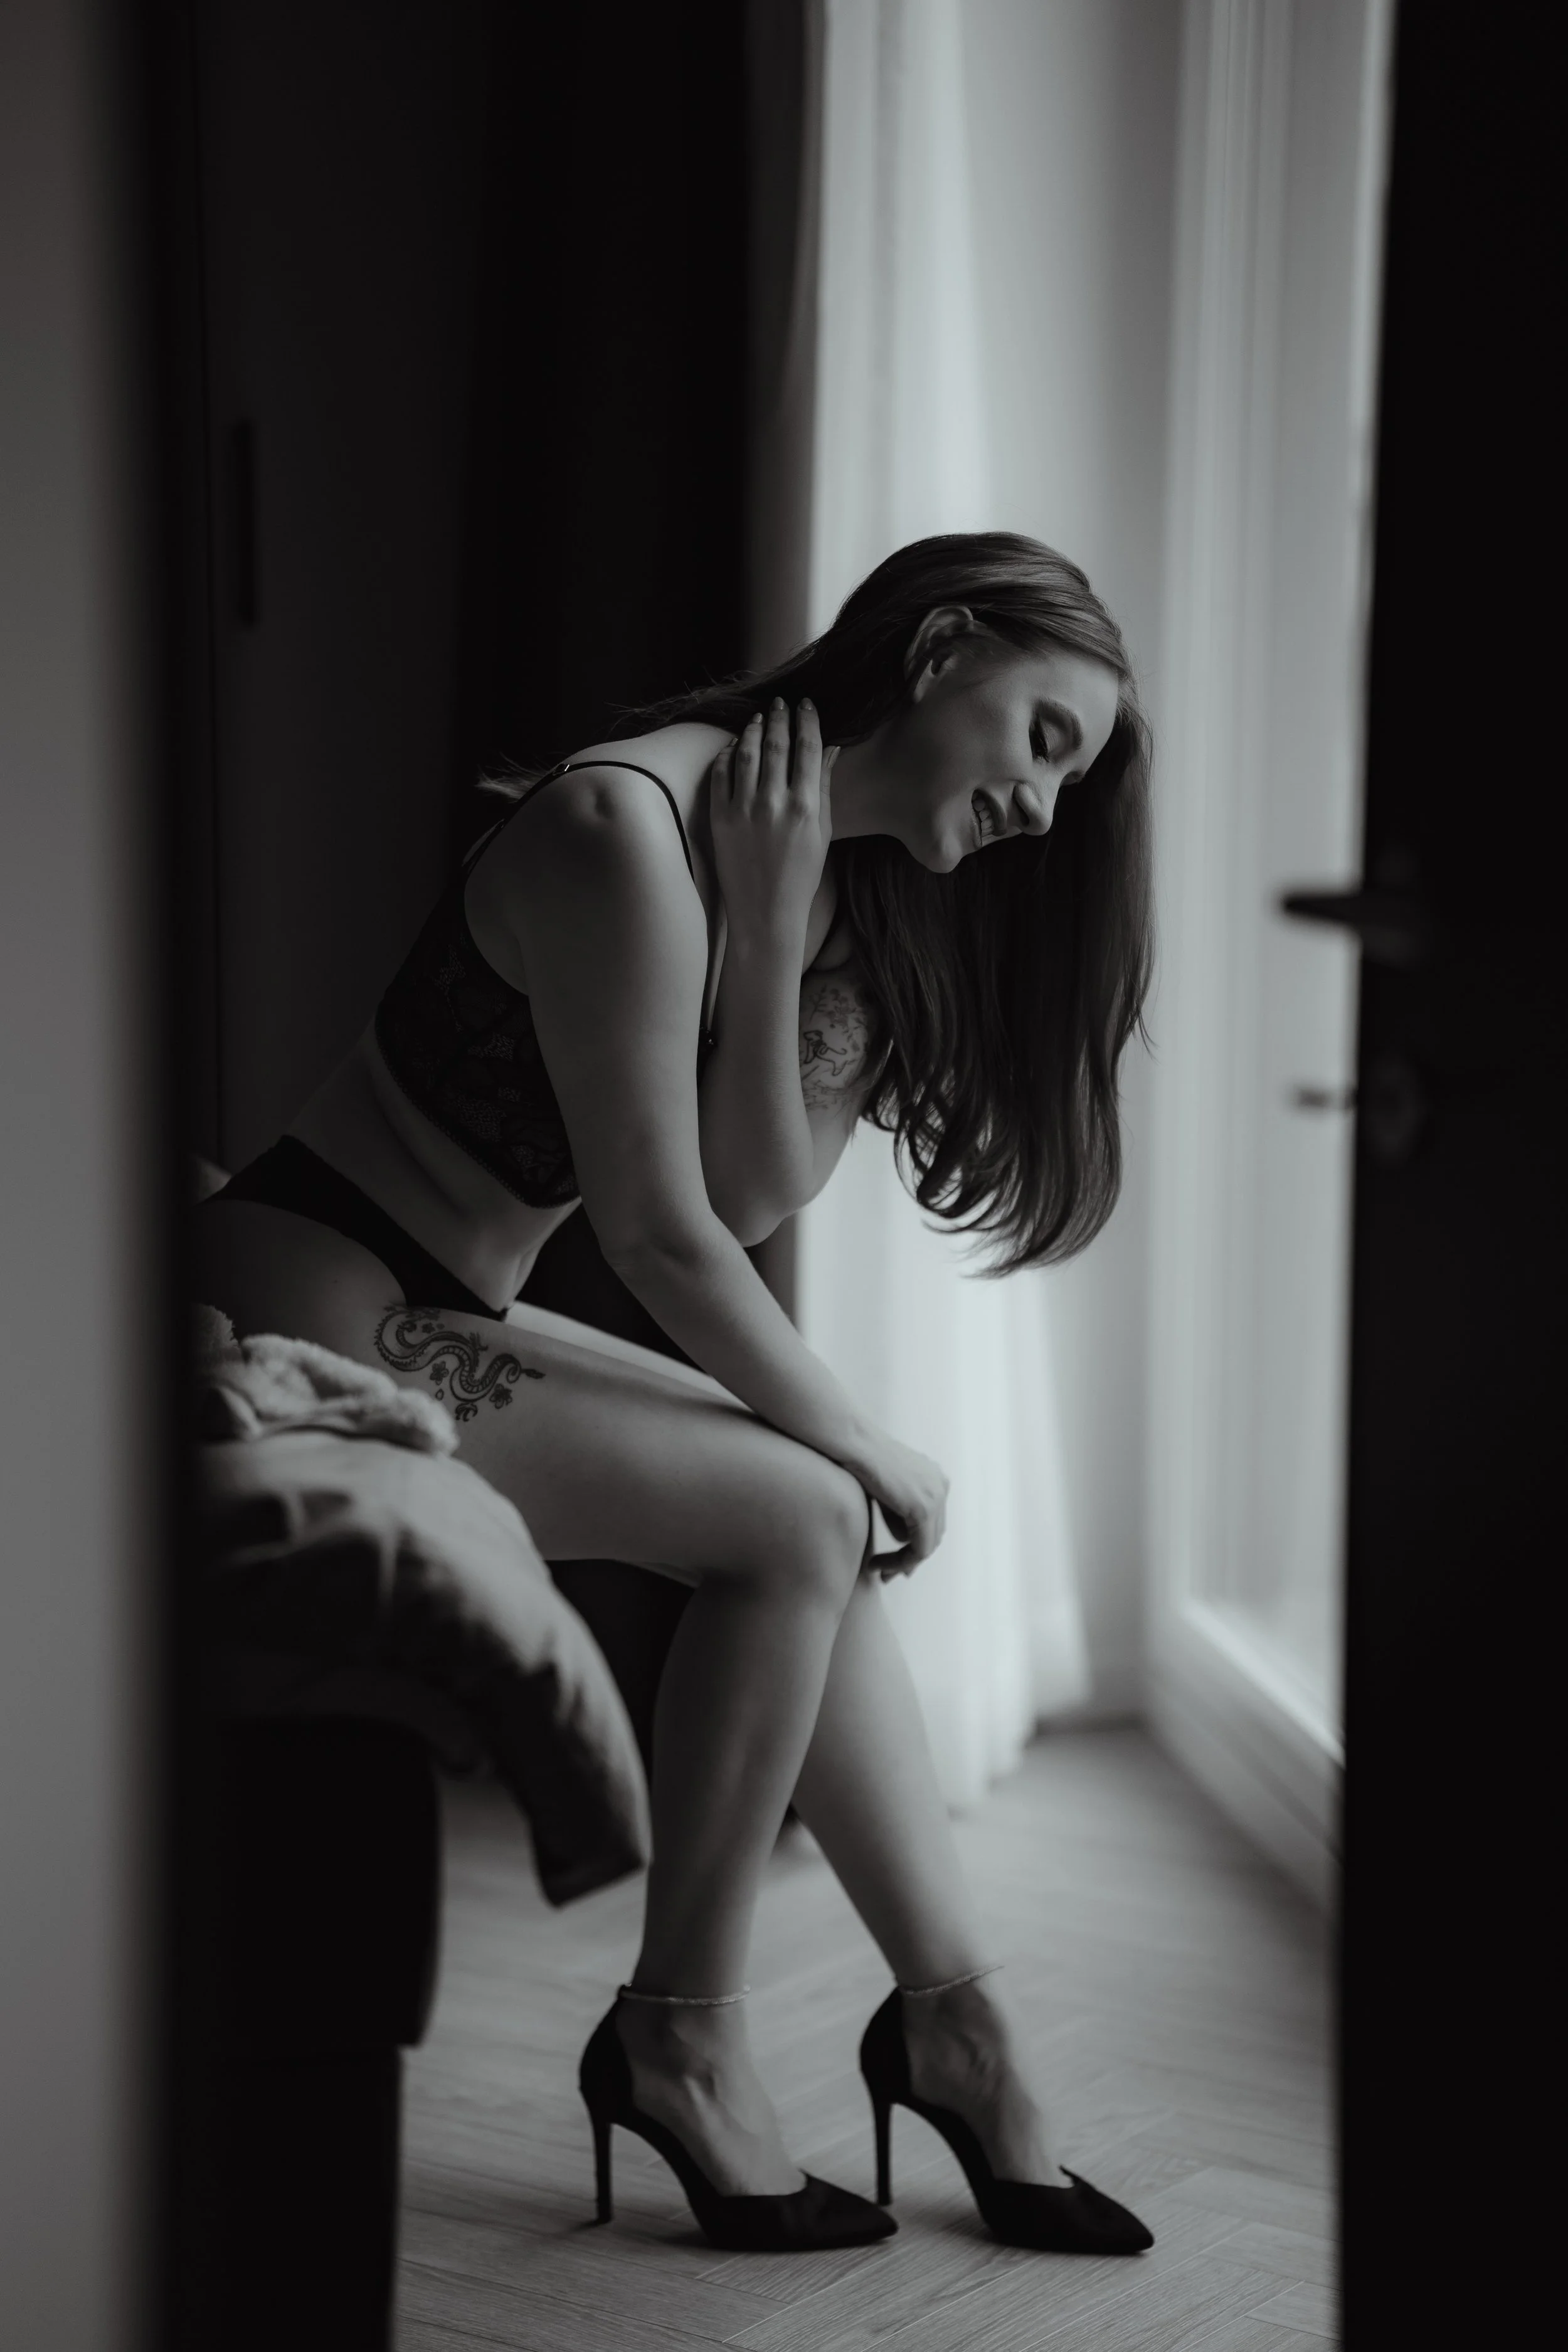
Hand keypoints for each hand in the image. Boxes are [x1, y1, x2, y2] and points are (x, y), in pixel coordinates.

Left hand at [708, 698, 836, 948]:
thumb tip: (830, 748)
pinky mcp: (720, 819)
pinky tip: (733, 748)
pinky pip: (721, 774)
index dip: (806, 720)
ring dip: (751, 730)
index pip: (807, 748)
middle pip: (776, 744)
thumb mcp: (822, 831)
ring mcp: (744, 810)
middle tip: (779, 703)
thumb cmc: (800, 874)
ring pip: (746, 753)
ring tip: (758, 719)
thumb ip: (823, 787)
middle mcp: (774, 803)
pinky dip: (727, 756)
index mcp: (805, 806)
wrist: (766, 911)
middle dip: (778, 717)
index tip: (805, 704)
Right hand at [853, 1430, 949, 1578]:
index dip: (914, 1546)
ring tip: (879, 1572)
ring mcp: (936, 1496)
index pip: (931, 1522)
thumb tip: (905, 1539)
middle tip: (887, 1575)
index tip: (892, 1563)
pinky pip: (919, 1550)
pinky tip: (876, 1565)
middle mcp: (941, 1484)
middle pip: (933, 1535)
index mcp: (935, 1476)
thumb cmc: (858, 1461)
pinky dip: (899, 1562)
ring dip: (902, 1563)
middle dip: (910, 1558)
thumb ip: (899, 1509)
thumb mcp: (885, 1488)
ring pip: (927, 1546)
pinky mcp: (923, 1509)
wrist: (851, 1443)